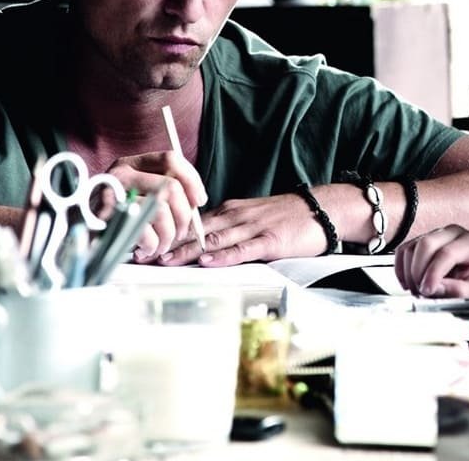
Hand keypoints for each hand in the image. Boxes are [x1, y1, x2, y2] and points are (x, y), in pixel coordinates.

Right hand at [103, 150, 205, 261]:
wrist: (76, 231)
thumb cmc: (113, 215)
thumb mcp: (138, 193)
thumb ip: (164, 190)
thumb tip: (195, 202)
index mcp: (132, 163)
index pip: (170, 159)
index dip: (192, 180)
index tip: (198, 201)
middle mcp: (121, 173)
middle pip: (170, 187)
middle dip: (183, 215)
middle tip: (179, 232)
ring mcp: (112, 193)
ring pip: (160, 210)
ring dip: (167, 235)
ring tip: (161, 245)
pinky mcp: (106, 216)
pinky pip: (143, 229)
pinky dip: (151, 244)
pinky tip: (146, 249)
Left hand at [156, 192, 329, 265]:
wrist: (324, 208)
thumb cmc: (290, 216)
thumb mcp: (254, 216)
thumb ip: (230, 228)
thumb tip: (204, 244)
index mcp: (232, 211)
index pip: (193, 223)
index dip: (168, 233)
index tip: (147, 242)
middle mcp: (238, 216)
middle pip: (197, 230)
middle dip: (169, 243)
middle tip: (144, 253)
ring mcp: (253, 227)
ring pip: (215, 239)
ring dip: (188, 250)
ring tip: (165, 260)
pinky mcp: (270, 240)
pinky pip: (243, 248)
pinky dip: (223, 255)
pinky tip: (208, 260)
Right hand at [394, 224, 468, 297]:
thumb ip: (457, 291)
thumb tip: (434, 288)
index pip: (446, 253)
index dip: (433, 273)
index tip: (427, 291)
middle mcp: (452, 233)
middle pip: (425, 244)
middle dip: (418, 272)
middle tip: (422, 292)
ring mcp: (435, 235)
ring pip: (411, 247)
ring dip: (409, 272)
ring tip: (418, 290)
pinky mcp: (421, 241)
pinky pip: (403, 250)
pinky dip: (401, 268)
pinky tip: (408, 283)